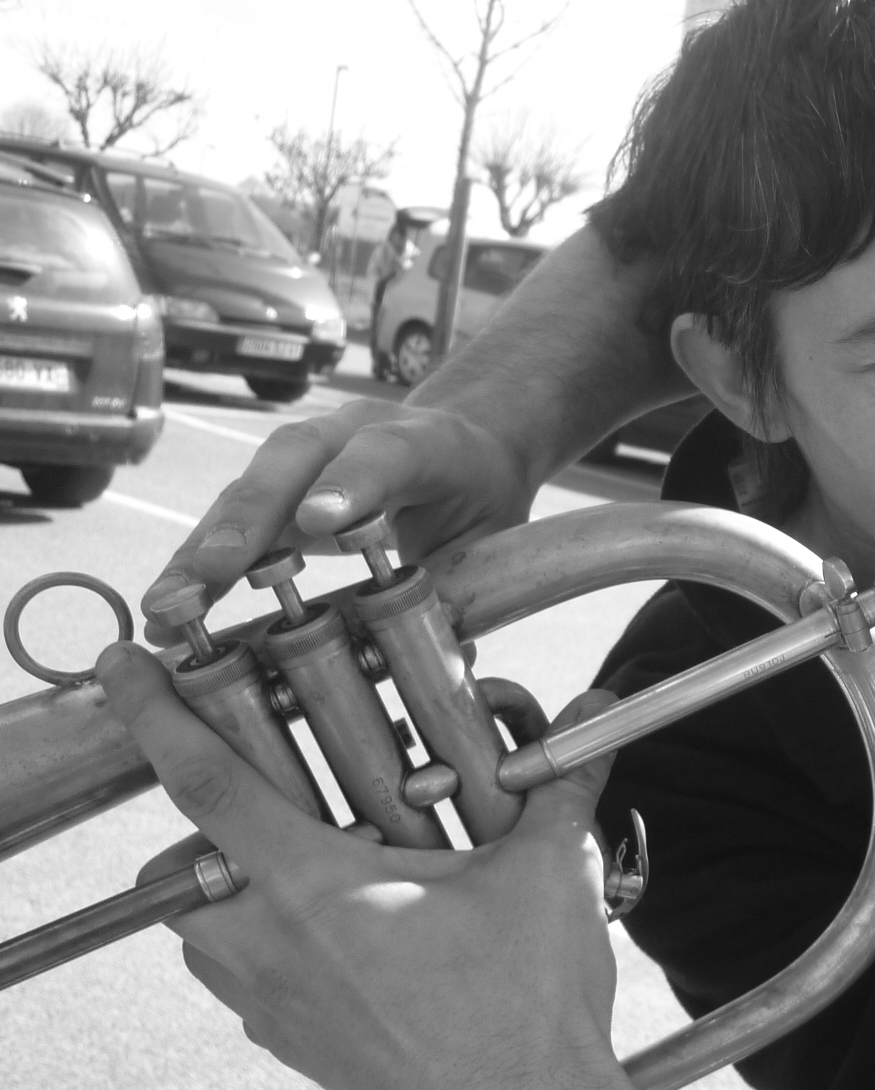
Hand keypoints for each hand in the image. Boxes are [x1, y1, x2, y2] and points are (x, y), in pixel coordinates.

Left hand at [103, 641, 622, 1089]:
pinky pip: (245, 984)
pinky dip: (265, 945)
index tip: (124, 667)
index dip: (156, 714)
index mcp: (316, 889)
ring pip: (201, 936)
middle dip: (196, 825)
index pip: (208, 782)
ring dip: (226, 890)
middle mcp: (274, 948)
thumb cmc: (526, 1010)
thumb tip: (595, 711)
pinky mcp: (297, 1047)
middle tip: (264, 794)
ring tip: (306, 864)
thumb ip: (560, 782)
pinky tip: (346, 934)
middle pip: (176, 873)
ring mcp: (277, 1007)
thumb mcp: (549, 873)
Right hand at [140, 399, 539, 643]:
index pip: (387, 452)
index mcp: (426, 440)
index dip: (352, 483)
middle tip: (212, 573)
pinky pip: (232, 519)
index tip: (318, 522)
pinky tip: (166, 609)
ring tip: (168, 606)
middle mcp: (353, 433)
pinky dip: (198, 563)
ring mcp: (306, 452)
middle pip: (294, 463)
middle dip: (249, 519)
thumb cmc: (475, 494)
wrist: (464, 444)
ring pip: (249, 489)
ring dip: (204, 549)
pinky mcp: (275, 483)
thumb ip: (469, 584)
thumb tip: (451, 656)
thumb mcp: (493, 533)